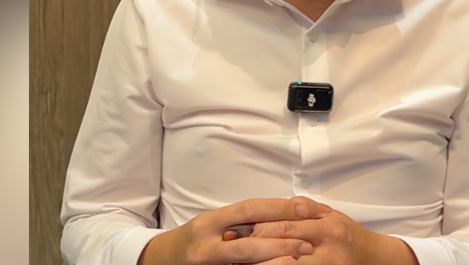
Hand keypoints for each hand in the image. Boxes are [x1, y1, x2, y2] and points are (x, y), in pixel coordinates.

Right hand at [138, 198, 313, 264]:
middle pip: (248, 244)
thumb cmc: (195, 240)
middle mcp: (205, 245)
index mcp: (208, 222)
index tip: (303, 210)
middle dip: (281, 243)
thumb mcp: (213, 224)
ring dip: (274, 263)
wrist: (159, 261)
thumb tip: (284, 214)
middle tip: (309, 244)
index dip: (277, 209)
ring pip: (245, 264)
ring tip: (299, 260)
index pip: (248, 210)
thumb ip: (241, 221)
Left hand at [248, 197, 417, 264]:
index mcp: (325, 225)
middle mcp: (327, 245)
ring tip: (238, 264)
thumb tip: (275, 205)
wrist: (378, 260)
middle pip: (282, 246)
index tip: (232, 231)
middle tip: (228, 250)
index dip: (254, 229)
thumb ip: (304, 208)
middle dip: (252, 248)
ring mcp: (327, 264)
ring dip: (261, 264)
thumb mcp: (331, 216)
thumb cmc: (349, 236)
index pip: (283, 225)